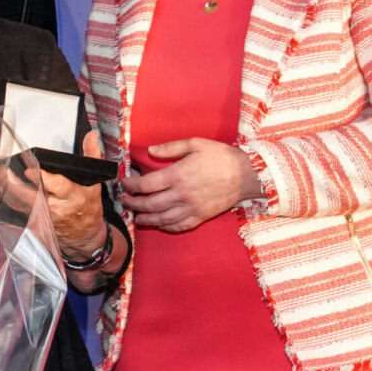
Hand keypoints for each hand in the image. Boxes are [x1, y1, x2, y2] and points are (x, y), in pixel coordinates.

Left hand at [0, 130, 126, 287]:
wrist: (84, 236)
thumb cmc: (88, 208)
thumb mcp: (95, 183)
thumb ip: (92, 157)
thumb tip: (91, 136)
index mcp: (72, 196)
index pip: (58, 187)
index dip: (43, 179)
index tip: (29, 171)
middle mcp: (55, 207)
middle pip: (30, 195)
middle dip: (13, 183)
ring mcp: (42, 215)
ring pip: (19, 201)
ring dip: (4, 187)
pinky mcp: (33, 220)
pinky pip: (15, 207)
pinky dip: (4, 195)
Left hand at [121, 138, 261, 231]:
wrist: (247, 175)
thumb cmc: (221, 157)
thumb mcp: (196, 144)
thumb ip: (171, 148)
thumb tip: (150, 150)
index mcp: (178, 175)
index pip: (146, 185)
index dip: (131, 185)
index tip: (124, 183)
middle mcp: (182, 195)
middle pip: (150, 204)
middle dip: (133, 203)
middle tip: (124, 201)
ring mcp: (191, 208)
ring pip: (162, 219)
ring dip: (145, 218)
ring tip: (136, 216)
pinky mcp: (201, 217)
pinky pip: (179, 226)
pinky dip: (166, 227)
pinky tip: (159, 224)